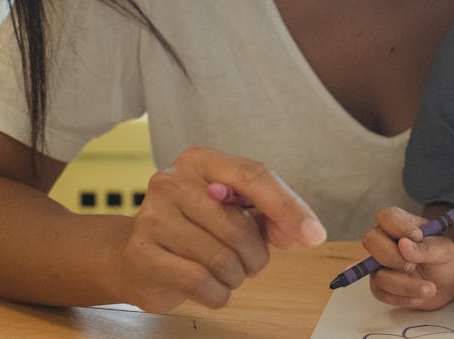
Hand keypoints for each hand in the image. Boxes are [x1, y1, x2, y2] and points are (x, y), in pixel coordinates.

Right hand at [114, 146, 325, 312]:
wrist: (138, 255)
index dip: (288, 207)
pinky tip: (213, 287)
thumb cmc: (198, 229)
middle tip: (252, 263)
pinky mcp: (142, 254)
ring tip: (228, 272)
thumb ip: (276, 217)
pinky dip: (219, 293)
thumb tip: (309, 233)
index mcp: (201, 161)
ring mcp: (152, 216)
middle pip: (239, 224)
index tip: (314, 234)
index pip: (254, 176)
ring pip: (221, 258)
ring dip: (237, 275)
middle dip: (256, 255)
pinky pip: (201, 282)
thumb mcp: (238, 212)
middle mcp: (172, 180)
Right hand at [364, 206, 453, 309]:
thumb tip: (404, 244)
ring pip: (378, 273)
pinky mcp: (381, 285)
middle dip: (392, 256)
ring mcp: (381, 264)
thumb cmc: (446, 259)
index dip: (397, 226)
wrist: (450, 284)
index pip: (386, 216)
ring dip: (404, 285)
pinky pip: (381, 293)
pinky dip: (401, 298)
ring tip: (430, 289)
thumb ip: (426, 247)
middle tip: (413, 266)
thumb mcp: (445, 250)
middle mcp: (386, 241)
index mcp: (401, 223)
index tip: (417, 236)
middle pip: (371, 241)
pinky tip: (419, 298)